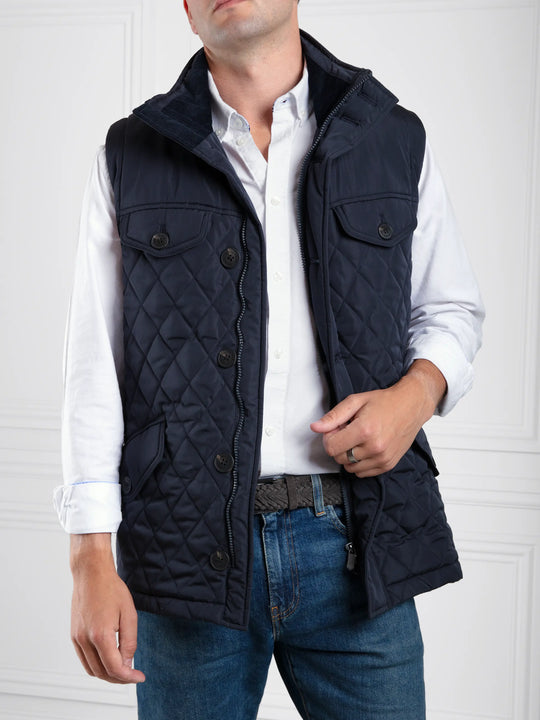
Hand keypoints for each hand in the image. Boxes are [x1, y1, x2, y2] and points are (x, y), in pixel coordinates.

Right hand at [70, 533, 144, 683]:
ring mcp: (77, 638)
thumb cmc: (111, 589)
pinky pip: (84, 660)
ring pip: (91, 669)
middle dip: (119, 679)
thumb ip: (129, 642)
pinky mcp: (73, 635)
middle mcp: (85, 640)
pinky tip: (109, 660)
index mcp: (100, 635)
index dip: (128, 677)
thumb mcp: (129, 614)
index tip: (140, 677)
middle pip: (102, 673)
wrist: (91, 573)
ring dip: (107, 675)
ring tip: (122, 670)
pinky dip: (96, 665)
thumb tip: (127, 664)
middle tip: (133, 675)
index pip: (114, 668)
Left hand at [310, 360, 445, 477]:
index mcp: (364, 430)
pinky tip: (366, 447)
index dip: (329, 437)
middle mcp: (374, 447)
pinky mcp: (388, 465)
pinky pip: (362, 473)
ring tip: (359, 438)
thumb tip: (315, 427)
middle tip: (349, 430)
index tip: (336, 428)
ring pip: (349, 467)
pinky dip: (359, 462)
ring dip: (349, 455)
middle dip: (339, 444)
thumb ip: (333, 416)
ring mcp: (382, 458)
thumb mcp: (355, 401)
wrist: (411, 406)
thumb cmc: (384, 402)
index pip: (331, 448)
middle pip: (339, 458)